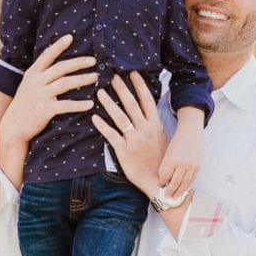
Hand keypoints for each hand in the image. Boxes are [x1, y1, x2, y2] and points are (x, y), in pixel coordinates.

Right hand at [0, 33, 97, 145]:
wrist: (13, 126)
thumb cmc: (26, 104)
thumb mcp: (29, 84)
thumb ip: (42, 74)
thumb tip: (61, 65)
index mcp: (33, 73)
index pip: (47, 55)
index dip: (58, 46)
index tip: (71, 37)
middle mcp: (36, 82)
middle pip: (60, 68)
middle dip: (78, 62)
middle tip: (94, 60)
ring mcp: (40, 95)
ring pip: (65, 83)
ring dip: (82, 79)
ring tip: (96, 77)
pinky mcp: (44, 110)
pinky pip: (65, 105)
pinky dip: (79, 104)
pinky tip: (90, 104)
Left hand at [91, 71, 167, 197]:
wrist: (159, 183)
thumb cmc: (160, 162)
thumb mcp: (162, 139)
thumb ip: (152, 125)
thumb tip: (145, 111)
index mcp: (156, 125)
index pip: (147, 100)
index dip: (139, 85)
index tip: (132, 72)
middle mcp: (146, 130)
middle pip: (132, 104)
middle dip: (122, 89)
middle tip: (113, 76)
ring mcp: (135, 140)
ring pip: (120, 117)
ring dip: (109, 103)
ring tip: (100, 92)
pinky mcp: (125, 151)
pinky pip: (112, 135)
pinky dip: (103, 126)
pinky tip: (94, 117)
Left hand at [158, 132, 200, 197]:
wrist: (191, 134)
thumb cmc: (177, 142)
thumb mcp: (167, 152)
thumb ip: (165, 166)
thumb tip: (163, 179)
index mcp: (173, 159)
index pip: (165, 176)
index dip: (161, 182)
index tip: (160, 185)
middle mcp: (183, 163)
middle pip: (175, 182)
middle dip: (170, 191)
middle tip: (167, 197)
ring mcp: (192, 166)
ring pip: (185, 183)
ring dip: (179, 192)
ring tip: (175, 197)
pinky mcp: (198, 167)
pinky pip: (192, 179)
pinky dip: (187, 185)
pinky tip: (183, 189)